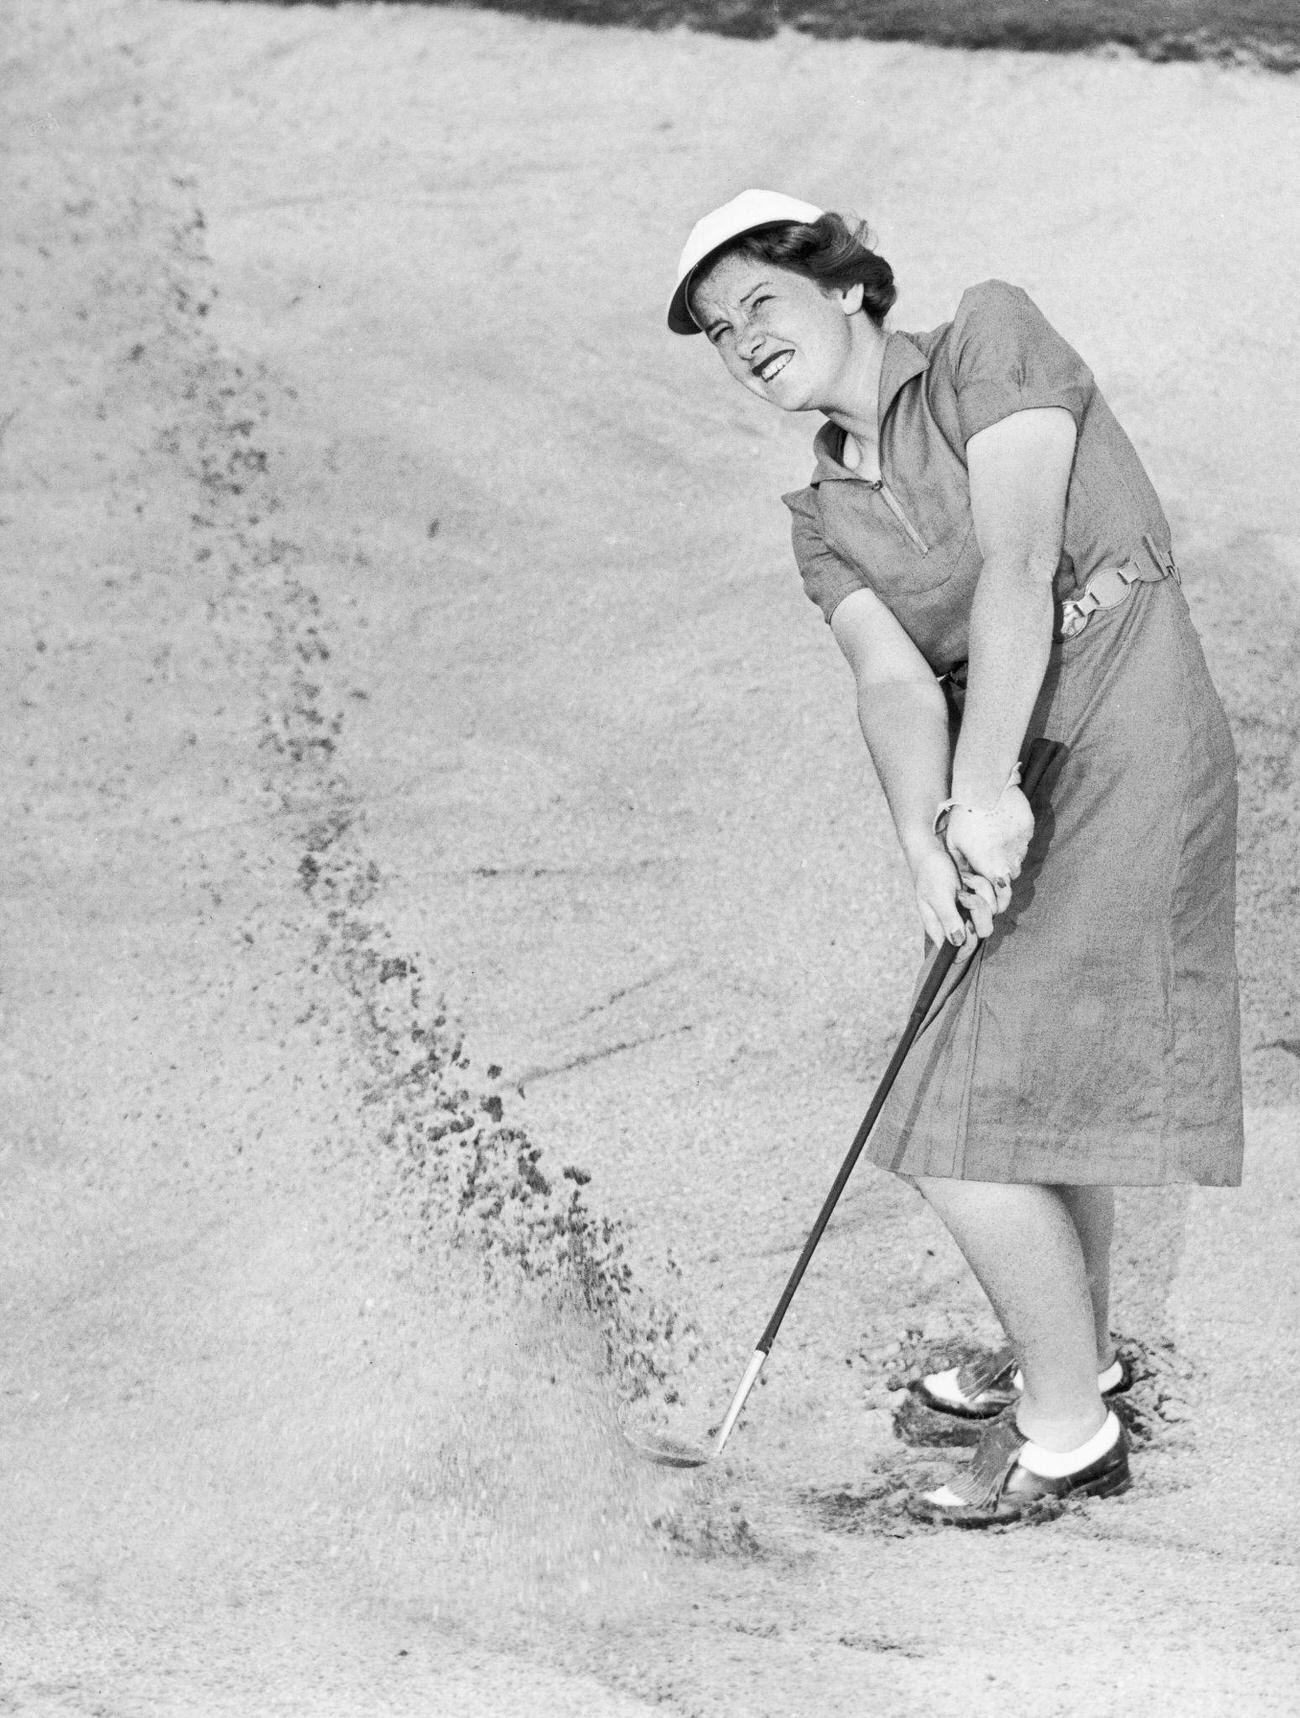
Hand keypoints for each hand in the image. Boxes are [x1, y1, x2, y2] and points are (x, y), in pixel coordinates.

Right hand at [911, 845, 993, 964]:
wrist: (934, 852)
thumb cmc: (930, 873)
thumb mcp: (937, 895)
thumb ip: (948, 918)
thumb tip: (957, 942)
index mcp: (941, 929)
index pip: (959, 953)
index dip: (969, 942)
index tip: (967, 922)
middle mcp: (958, 923)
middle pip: (983, 932)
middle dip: (978, 910)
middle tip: (963, 894)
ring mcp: (971, 911)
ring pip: (992, 913)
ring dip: (981, 892)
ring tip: (964, 881)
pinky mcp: (980, 900)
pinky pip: (995, 898)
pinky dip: (986, 885)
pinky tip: (970, 877)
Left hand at [942, 783, 1033, 912]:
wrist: (984, 788)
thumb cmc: (963, 817)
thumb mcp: (955, 843)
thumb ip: (962, 865)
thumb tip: (965, 878)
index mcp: (991, 867)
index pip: (1001, 893)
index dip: (994, 888)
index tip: (985, 877)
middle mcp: (1010, 860)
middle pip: (1011, 876)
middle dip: (1002, 872)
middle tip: (990, 858)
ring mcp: (1022, 844)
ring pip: (1019, 858)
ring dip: (1009, 855)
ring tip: (995, 839)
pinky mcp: (1029, 828)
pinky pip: (1025, 840)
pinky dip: (1016, 838)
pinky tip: (1003, 826)